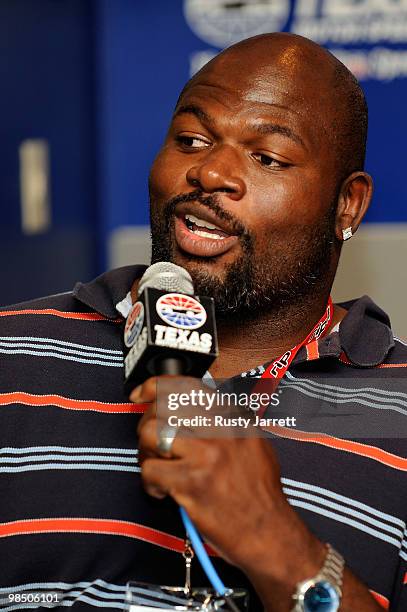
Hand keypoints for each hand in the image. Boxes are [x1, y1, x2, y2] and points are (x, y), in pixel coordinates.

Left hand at [132, 376, 325, 609]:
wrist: (269, 532)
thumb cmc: (259, 493)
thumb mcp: (254, 443)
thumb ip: (226, 422)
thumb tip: (190, 409)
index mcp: (234, 417)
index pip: (186, 386)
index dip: (155, 387)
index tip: (141, 395)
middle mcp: (220, 429)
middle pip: (162, 407)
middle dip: (147, 424)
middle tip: (151, 445)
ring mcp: (206, 454)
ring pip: (151, 433)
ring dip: (145, 452)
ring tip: (156, 468)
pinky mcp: (192, 482)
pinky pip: (150, 470)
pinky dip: (149, 483)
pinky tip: (162, 492)